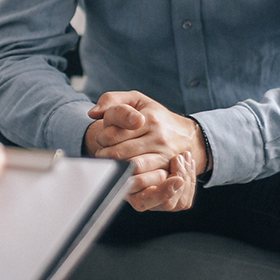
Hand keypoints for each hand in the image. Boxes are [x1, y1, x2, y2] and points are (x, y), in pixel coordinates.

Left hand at [83, 90, 206, 211]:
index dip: (102, 138)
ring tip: (111, 163)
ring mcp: (164, 156)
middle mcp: (159, 137)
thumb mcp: (136, 100)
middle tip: (102, 153)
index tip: (102, 138)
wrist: (187, 135)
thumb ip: (112, 99)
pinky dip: (130, 179)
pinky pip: (145, 180)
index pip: (115, 133)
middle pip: (120, 152)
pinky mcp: (168, 171)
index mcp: (149, 118)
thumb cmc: (155, 116)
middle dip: (105, 154)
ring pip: (132, 167)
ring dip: (116, 167)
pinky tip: (124, 174)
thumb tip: (93, 113)